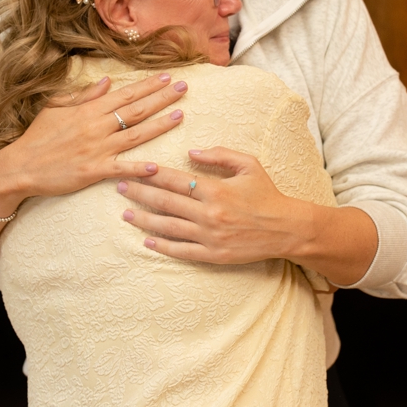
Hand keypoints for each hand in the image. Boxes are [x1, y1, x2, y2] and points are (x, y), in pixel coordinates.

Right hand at [0, 73, 188, 204]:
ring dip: (160, 125)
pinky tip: (157, 166)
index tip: (167, 76)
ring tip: (181, 115)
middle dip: (161, 97)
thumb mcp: (57, 108)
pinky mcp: (93, 171)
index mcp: (88, 110)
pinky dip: (138, 168)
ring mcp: (97, 149)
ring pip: (134, 135)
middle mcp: (96, 126)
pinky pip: (121, 168)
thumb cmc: (38, 137)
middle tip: (184, 88)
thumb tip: (107, 82)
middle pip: (135, 110)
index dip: (148, 85)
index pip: (125, 94)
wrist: (20, 165)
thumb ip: (84, 96)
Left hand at [117, 145, 307, 264]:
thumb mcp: (248, 165)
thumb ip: (219, 154)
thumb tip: (190, 152)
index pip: (174, 179)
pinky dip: (163, 246)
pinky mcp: (215, 254)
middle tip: (119, 187)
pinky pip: (183, 251)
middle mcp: (209, 213)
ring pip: (168, 227)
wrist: (288, 229)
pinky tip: (148, 240)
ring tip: (126, 214)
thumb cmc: (268, 195)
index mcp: (215, 189)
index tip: (133, 167)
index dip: (151, 173)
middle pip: (165, 202)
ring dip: (144, 220)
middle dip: (139, 193)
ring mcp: (210, 236)